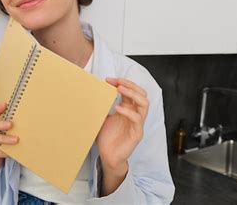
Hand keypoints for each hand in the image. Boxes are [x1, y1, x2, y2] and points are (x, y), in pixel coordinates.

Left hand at [96, 78, 148, 194]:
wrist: (108, 157)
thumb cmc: (106, 137)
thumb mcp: (102, 117)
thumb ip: (102, 106)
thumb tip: (91, 91)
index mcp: (128, 109)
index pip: (131, 91)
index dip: (122, 83)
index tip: (109, 80)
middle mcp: (135, 114)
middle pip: (141, 94)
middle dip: (130, 85)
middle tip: (117, 81)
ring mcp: (138, 124)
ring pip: (144, 104)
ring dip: (133, 94)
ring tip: (120, 89)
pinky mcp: (137, 133)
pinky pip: (137, 119)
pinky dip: (128, 112)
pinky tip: (118, 108)